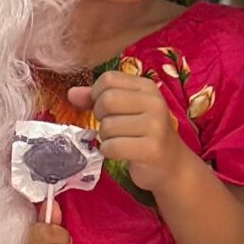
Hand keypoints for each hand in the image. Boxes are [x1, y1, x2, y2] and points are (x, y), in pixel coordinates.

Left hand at [70, 73, 189, 194]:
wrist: (171, 164)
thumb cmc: (143, 134)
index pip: (108, 78)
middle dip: (100, 116)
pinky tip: (120, 153)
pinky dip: (109, 152)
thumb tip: (72, 94)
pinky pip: (113, 147)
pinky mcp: (151, 149)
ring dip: (105, 137)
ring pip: (108, 126)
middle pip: (107, 100)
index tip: (105, 109)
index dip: (97, 94)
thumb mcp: (125, 110)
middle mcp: (154, 102)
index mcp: (147, 87)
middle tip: (111, 127)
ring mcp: (155, 126)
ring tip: (119, 140)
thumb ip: (97, 98)